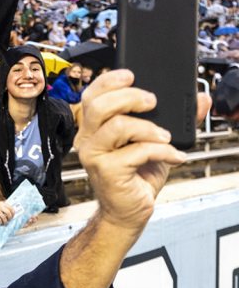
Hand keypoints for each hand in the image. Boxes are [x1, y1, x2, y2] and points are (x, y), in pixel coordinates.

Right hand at [0, 200, 14, 224]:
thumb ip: (1, 205)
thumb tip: (8, 210)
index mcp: (1, 203)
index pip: (11, 208)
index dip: (13, 213)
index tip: (12, 216)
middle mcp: (0, 206)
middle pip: (9, 213)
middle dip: (10, 218)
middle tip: (9, 220)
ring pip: (4, 218)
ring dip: (5, 222)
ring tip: (4, 223)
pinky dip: (0, 223)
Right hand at [74, 70, 186, 229]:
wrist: (128, 212)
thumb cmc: (136, 177)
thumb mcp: (157, 142)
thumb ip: (176, 119)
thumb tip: (200, 100)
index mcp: (93, 127)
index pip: (92, 95)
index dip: (109, 81)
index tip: (131, 75)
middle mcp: (87, 139)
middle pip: (99, 105)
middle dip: (130, 97)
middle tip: (153, 102)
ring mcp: (94, 155)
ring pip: (117, 125)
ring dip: (148, 128)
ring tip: (165, 137)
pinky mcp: (106, 171)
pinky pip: (136, 151)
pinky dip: (161, 151)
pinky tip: (173, 156)